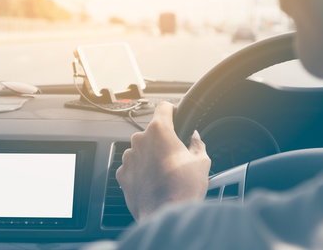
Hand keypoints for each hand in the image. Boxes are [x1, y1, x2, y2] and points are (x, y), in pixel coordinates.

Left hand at [116, 102, 210, 220]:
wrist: (165, 215)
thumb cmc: (183, 188)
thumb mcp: (201, 162)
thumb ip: (197, 144)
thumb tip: (195, 139)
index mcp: (159, 131)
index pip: (163, 107)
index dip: (171, 111)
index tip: (175, 116)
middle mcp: (140, 140)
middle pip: (152, 132)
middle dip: (162, 141)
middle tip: (175, 156)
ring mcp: (128, 157)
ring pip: (141, 149)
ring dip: (150, 156)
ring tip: (164, 173)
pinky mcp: (122, 174)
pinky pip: (132, 166)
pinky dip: (140, 171)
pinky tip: (153, 183)